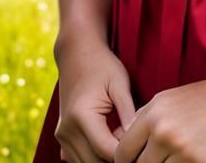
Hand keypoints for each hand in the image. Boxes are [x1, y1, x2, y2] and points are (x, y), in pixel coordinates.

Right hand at [55, 39, 136, 162]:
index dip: (127, 153)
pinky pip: (79, 160)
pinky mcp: (62, 139)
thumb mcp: (119, 84)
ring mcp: (62, 136)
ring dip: (105, 160)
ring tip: (123, 142)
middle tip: (136, 145)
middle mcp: (67, 130)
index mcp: (81, 116)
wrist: (77, 53)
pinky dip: (94, 158)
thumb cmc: (102, 65)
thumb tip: (139, 139)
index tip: (142, 144)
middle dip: (117, 158)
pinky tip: (110, 142)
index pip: (106, 151)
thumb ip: (128, 113)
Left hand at [112, 74, 205, 162]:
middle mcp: (163, 132)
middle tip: (162, 158)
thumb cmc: (203, 98)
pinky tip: (190, 160)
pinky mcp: (201, 162)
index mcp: (152, 115)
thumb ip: (143, 119)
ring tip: (176, 158)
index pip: (123, 153)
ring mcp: (182, 149)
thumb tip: (122, 140)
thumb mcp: (167, 99)